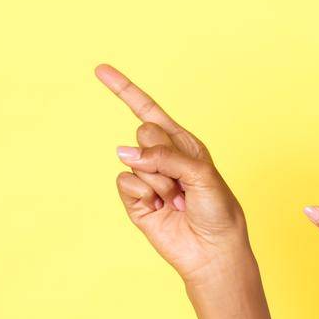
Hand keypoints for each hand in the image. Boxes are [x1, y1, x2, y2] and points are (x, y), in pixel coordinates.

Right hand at [96, 63, 250, 284]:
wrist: (213, 250)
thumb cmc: (218, 210)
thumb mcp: (201, 173)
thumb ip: (165, 157)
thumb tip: (123, 153)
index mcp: (182, 144)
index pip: (148, 111)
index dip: (124, 90)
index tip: (100, 69)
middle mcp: (162, 158)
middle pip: (142, 134)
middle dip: (161, 155)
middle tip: (182, 181)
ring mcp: (147, 179)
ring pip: (134, 162)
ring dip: (158, 182)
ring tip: (177, 200)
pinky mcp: (135, 200)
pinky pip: (125, 183)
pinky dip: (144, 195)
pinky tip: (160, 209)